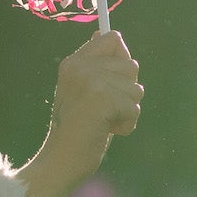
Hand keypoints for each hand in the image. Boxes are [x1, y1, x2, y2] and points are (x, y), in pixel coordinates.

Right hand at [20, 30, 143, 196]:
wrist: (60, 162)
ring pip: (136, 89)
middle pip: (131, 65)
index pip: (113, 38)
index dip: (121, 61)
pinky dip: (126, 125)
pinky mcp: (101, 99)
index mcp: (73, 62)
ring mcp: (90, 81)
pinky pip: (134, 108)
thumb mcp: (82, 91)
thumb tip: (106, 34)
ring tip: (103, 123)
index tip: (111, 83)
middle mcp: (79, 67)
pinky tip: (106, 132)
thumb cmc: (77, 129)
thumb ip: (96, 66)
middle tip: (102, 110)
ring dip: (126, 111)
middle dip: (126, 92)